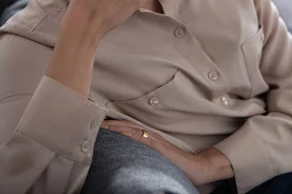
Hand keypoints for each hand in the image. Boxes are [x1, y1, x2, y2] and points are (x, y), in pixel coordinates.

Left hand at [102, 120, 231, 185]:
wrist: (196, 168)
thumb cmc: (177, 166)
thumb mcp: (157, 158)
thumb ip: (145, 154)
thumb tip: (129, 156)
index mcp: (149, 139)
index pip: (128, 129)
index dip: (113, 126)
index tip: (99, 125)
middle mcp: (151, 137)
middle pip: (127, 126)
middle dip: (111, 124)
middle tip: (95, 123)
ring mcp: (155, 141)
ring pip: (133, 130)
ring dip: (117, 127)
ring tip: (103, 126)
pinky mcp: (160, 147)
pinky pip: (143, 140)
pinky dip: (132, 135)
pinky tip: (122, 134)